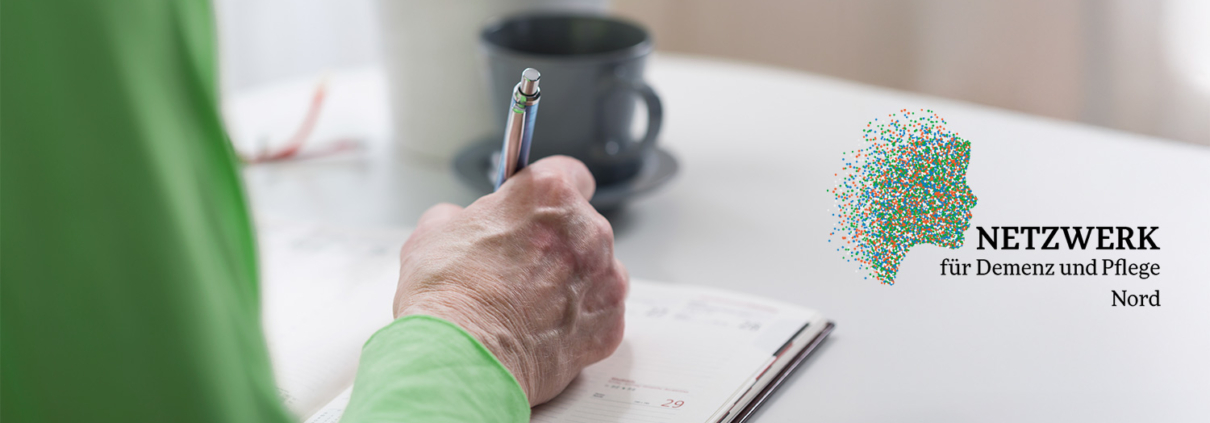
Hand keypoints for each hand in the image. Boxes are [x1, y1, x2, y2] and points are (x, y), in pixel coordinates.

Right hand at [393, 156, 627, 405]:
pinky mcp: (610, 324)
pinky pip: (600, 313)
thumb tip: (460, 222)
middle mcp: (588, 231)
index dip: (550, 194)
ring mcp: (605, 279)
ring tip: (530, 305)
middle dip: (556, 243)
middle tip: (519, 267)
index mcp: (549, 195)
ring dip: (573, 281)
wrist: (462, 359)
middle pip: (582, 226)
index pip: (570, 173)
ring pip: (597, 270)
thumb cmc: (448, 297)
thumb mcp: (432, 233)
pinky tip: (544, 330)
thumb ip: (459, 216)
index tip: (540, 208)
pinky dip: (579, 321)